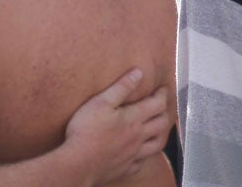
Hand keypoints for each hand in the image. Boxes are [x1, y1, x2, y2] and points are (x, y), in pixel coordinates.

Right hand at [63, 68, 170, 185]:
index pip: (158, 104)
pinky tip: (139, 152)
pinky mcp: (125, 170)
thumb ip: (122, 87)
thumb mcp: (101, 102)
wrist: (76, 166)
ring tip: (157, 128)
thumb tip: (139, 72)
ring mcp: (133, 155)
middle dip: (165, 112)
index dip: (163, 94)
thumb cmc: (86, 131)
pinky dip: (144, 155)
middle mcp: (138, 137)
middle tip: (161, 106)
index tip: (162, 88)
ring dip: (160, 134)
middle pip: (162, 123)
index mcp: (134, 118)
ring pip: (157, 145)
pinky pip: (141, 163)